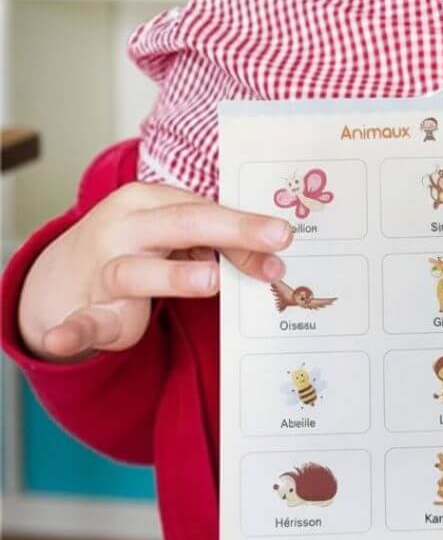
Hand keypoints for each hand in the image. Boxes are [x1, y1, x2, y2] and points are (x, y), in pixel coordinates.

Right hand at [18, 182, 293, 361]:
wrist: (60, 280)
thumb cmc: (137, 250)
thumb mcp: (175, 241)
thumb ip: (218, 247)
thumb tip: (271, 262)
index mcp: (149, 201)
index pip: (205, 209)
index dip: (246, 226)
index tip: (284, 238)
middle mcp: (124, 228)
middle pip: (182, 223)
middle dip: (233, 230)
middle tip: (278, 238)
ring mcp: (100, 269)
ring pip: (135, 270)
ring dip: (175, 275)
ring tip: (212, 279)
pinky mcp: (84, 311)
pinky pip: (78, 322)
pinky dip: (70, 331)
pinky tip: (65, 338)